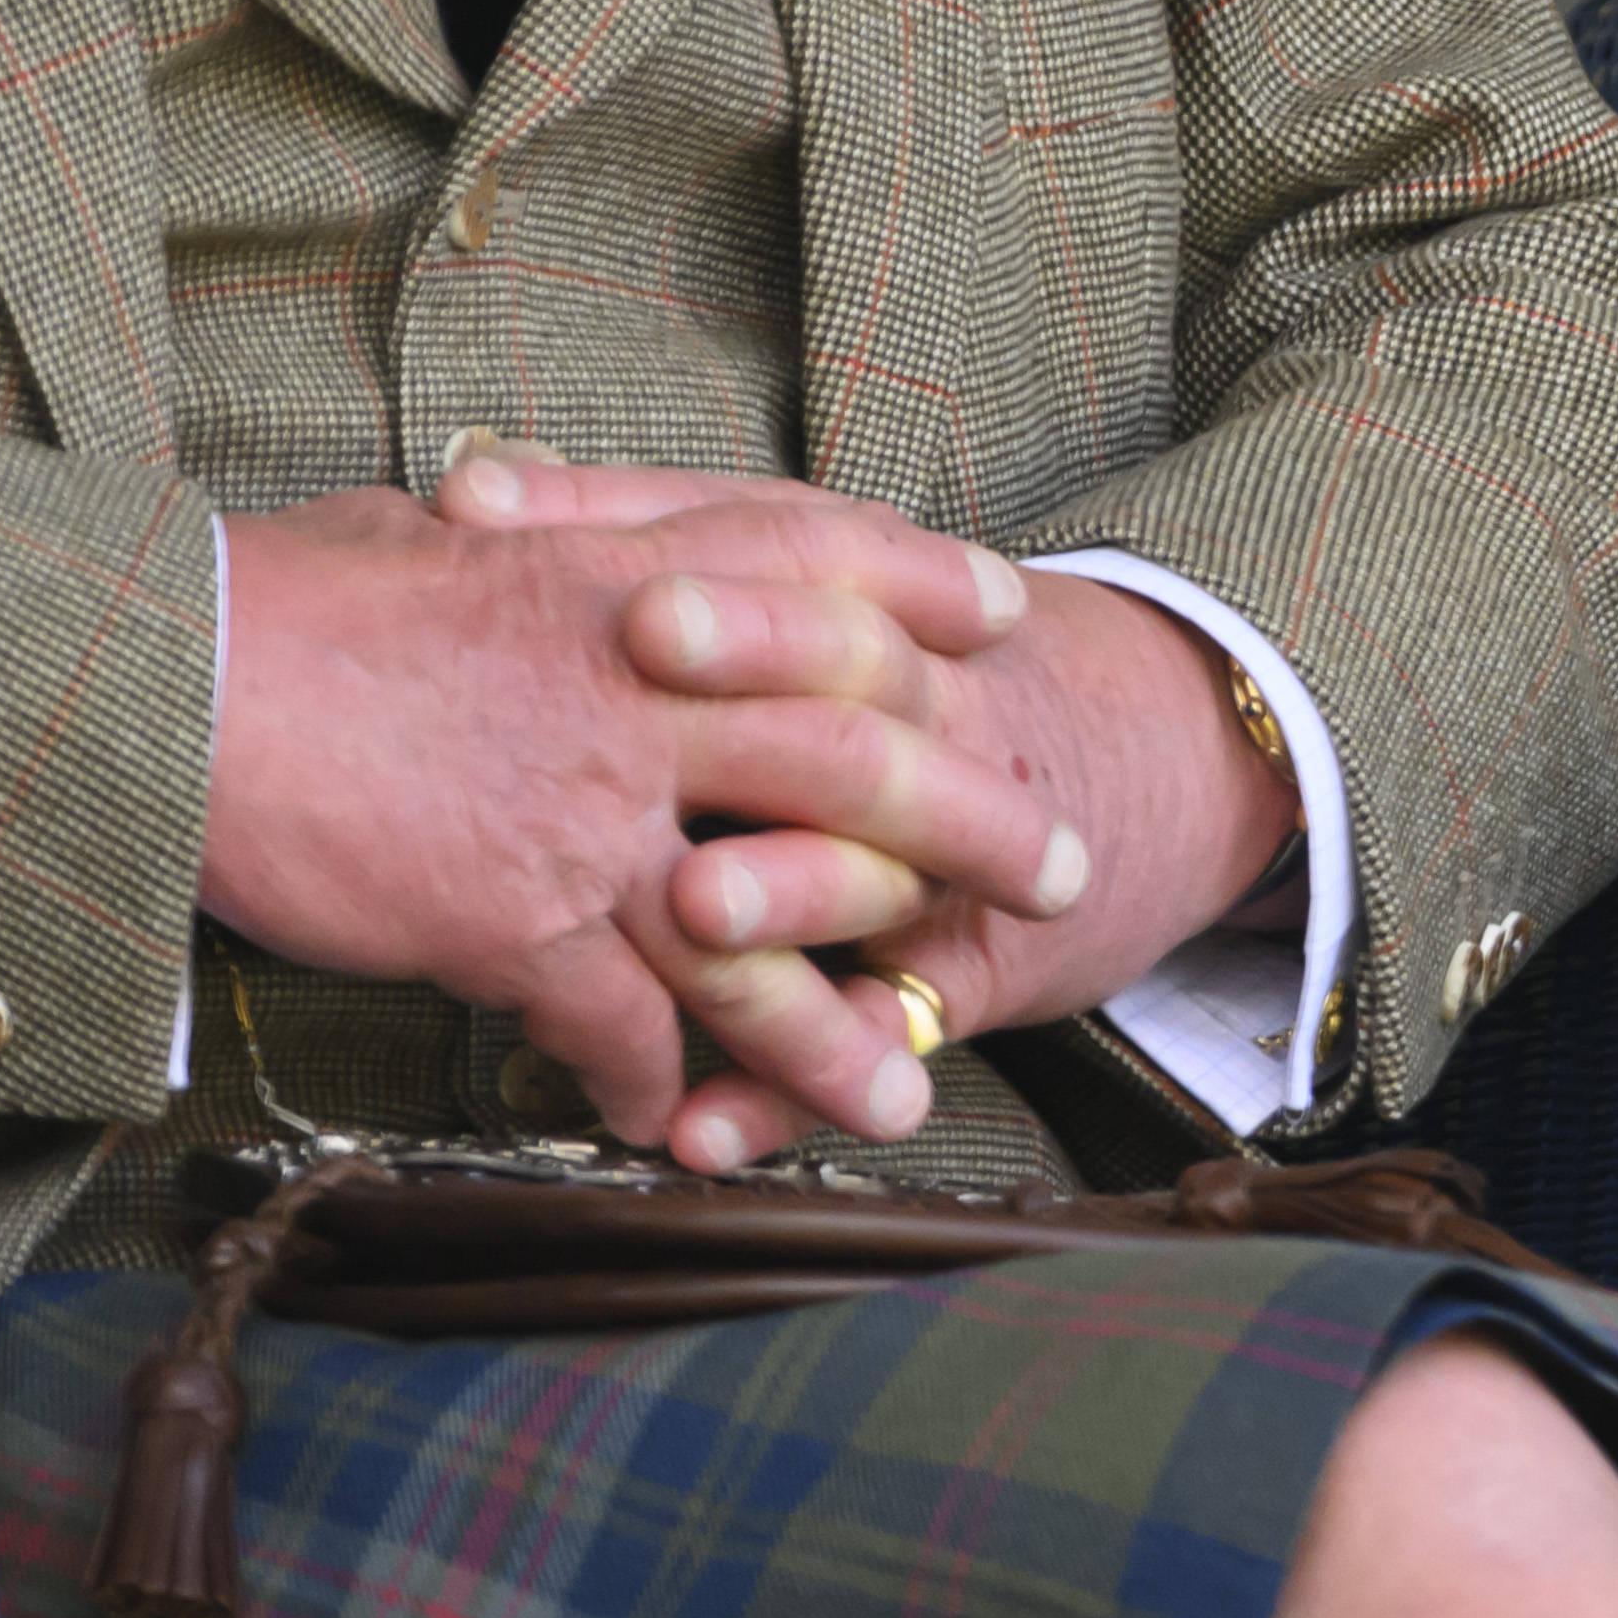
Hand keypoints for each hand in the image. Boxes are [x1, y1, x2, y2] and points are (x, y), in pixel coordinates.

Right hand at [204, 477, 1089, 1153]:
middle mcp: (644, 685)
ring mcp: (593, 806)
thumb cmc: (286, 597)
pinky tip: (674, 1133)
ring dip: (839, 1020)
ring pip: (764, 929)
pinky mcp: (518, 914)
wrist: (182, 680)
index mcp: (627, 570)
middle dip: (970, 820)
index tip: (1003, 612)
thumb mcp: (434, 530)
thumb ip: (518, 538)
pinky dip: (654, 1085)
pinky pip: (620, 1023)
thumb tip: (515, 505)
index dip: (919, 588)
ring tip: (905, 1091)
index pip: (818, 561)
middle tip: (1056, 872)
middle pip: (855, 751)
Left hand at [433, 446, 1306, 1171]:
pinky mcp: (951, 970)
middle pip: (845, 661)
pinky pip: (872, 1037)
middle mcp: (920, 710)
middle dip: (748, 645)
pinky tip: (694, 1134)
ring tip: (695, 905)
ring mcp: (940, 846)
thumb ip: (674, 546)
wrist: (1149, 774)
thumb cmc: (939, 679)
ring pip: (873, 860)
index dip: (630, 513)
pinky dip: (783, 1094)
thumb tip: (469, 483)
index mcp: (870, 607)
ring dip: (789, 886)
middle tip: (642, 630)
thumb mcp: (832, 594)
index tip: (491, 503)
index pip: (758, 534)